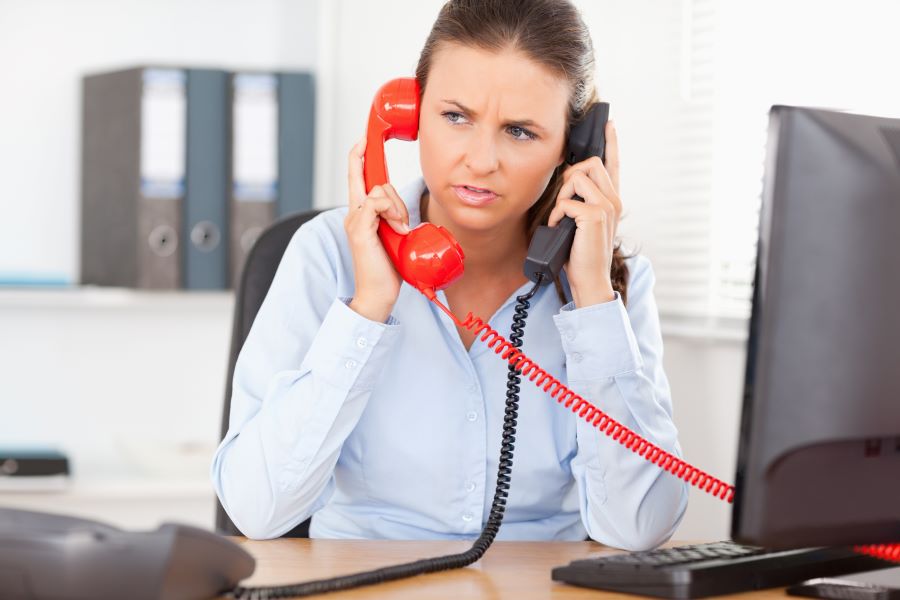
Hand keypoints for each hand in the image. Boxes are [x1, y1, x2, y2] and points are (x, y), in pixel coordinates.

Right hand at [344, 136, 409, 321]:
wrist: (377, 294)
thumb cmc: (387, 269)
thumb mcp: (395, 237)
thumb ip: (395, 220)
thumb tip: (404, 213)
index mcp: (361, 215)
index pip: (356, 177)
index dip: (358, 157)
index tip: (364, 140)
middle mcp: (354, 214)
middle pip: (372, 181)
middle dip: (395, 197)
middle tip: (402, 222)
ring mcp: (355, 221)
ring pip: (378, 190)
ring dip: (397, 208)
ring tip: (400, 231)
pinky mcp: (360, 229)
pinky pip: (376, 203)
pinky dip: (392, 213)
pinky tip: (398, 229)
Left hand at [547, 120, 620, 307]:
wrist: (590, 279)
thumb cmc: (581, 253)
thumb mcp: (582, 223)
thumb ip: (581, 202)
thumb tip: (567, 185)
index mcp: (612, 200)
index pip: (614, 164)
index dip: (612, 142)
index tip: (609, 124)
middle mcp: (614, 200)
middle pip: (591, 163)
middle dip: (570, 175)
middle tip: (564, 201)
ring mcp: (607, 206)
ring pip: (578, 177)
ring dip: (562, 196)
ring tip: (561, 217)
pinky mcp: (595, 216)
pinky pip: (567, 201)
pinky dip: (556, 214)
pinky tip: (558, 227)